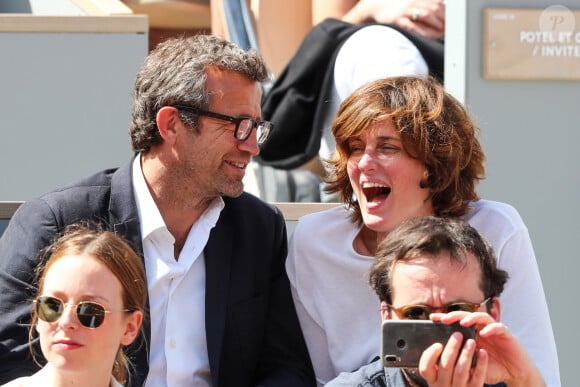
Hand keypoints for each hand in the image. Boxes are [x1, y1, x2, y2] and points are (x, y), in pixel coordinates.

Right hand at [344, 0, 444, 39]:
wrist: (377, 6)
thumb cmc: (398, 7)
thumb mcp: (413, 2)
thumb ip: (426, 5)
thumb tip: (441, 12)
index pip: (437, 3)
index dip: (446, 12)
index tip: (451, 21)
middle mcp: (414, 2)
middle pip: (434, 9)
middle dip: (443, 19)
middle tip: (448, 28)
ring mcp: (406, 11)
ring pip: (426, 16)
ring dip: (436, 25)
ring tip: (442, 32)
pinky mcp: (398, 21)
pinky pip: (413, 27)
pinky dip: (423, 32)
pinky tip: (430, 36)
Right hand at [418, 328, 486, 385]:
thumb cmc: (451, 378)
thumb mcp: (440, 374)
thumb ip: (438, 360)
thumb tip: (442, 334)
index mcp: (432, 379)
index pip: (425, 368)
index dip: (430, 356)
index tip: (438, 344)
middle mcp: (443, 385)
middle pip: (445, 366)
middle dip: (451, 349)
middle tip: (458, 335)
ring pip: (460, 371)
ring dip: (466, 354)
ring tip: (471, 341)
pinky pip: (478, 377)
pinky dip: (481, 364)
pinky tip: (482, 352)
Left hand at [426, 311, 545, 385]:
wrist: (515, 373)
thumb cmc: (493, 368)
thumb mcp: (473, 366)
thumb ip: (461, 362)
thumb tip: (442, 363)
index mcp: (472, 334)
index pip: (456, 322)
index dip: (445, 319)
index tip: (432, 318)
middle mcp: (481, 328)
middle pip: (467, 316)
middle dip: (455, 315)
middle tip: (444, 319)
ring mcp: (493, 329)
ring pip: (482, 317)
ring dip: (471, 318)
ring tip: (462, 322)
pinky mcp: (506, 334)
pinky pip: (498, 327)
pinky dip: (491, 328)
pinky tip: (483, 333)